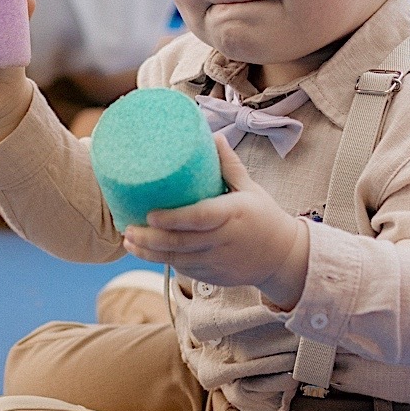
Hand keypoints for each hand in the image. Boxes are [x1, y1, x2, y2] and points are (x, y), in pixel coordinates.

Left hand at [122, 135, 309, 310]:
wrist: (282, 257)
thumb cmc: (264, 217)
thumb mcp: (251, 188)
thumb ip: (229, 165)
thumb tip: (212, 135)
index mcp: (233, 214)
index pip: (200, 218)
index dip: (173, 219)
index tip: (150, 214)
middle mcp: (223, 240)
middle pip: (181, 242)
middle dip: (150, 239)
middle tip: (127, 228)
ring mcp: (217, 261)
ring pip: (178, 260)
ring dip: (150, 252)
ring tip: (128, 240)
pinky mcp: (212, 275)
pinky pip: (184, 269)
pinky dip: (164, 261)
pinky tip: (145, 251)